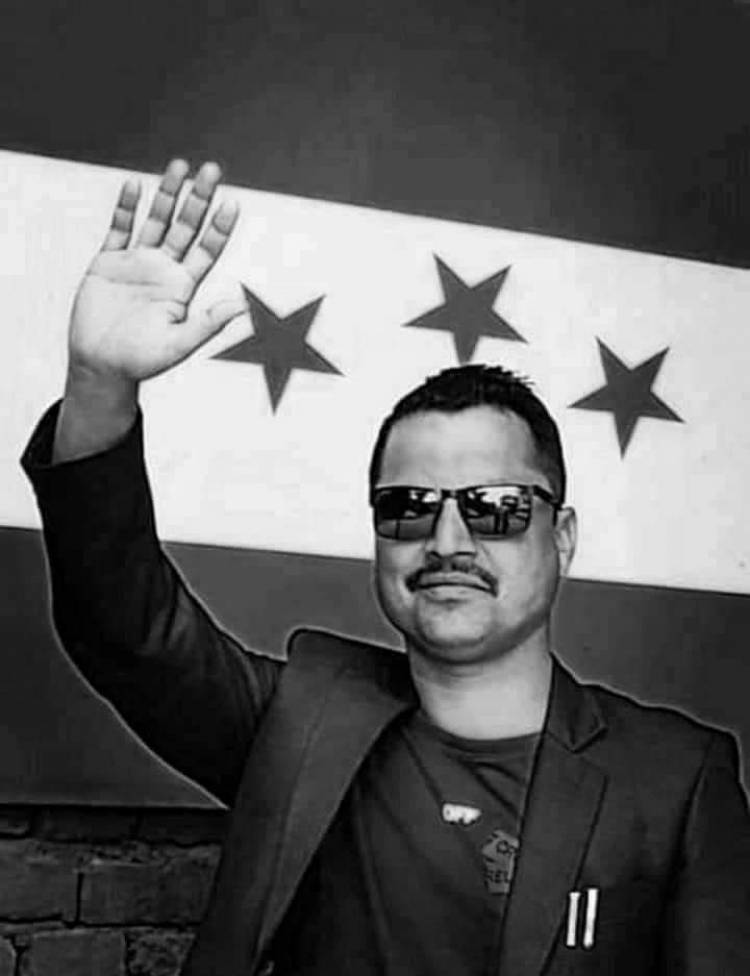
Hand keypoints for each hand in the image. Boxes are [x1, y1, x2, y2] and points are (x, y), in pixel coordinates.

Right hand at [55, 160, 241, 461]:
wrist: (101, 366)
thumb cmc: (142, 361)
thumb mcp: (180, 343)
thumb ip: (209, 323)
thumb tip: (243, 307)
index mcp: (183, 286)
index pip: (208, 250)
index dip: (220, 227)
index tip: (232, 203)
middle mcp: (163, 269)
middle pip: (185, 226)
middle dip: (198, 199)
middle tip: (212, 169)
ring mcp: (136, 263)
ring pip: (155, 220)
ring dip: (167, 194)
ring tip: (179, 166)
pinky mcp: (107, 262)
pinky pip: (119, 229)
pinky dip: (125, 208)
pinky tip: (134, 185)